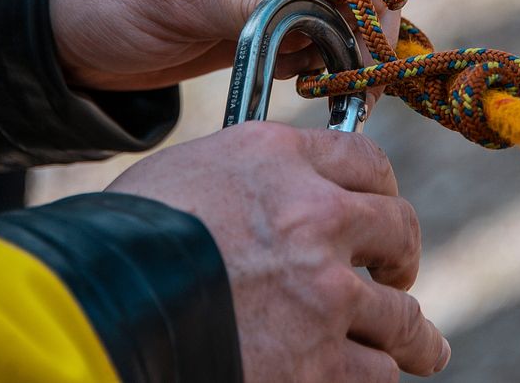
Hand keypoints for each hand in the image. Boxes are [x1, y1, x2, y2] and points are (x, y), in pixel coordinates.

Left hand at [51, 0, 405, 89]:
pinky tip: (289, 75)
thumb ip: (260, 1)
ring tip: (309, 77)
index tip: (371, 35)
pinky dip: (318, 58)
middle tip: (354, 70)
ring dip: (342, 43)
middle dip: (366, 17)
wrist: (60, 27)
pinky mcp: (267, 9)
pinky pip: (320, 32)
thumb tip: (333, 19)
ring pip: (348, 3)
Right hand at [106, 122, 449, 380]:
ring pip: (401, 316)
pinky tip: (364, 375)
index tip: (383, 207)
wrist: (95, 308)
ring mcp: (323, 293)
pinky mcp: (319, 364)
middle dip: (403, 254)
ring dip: (411, 334)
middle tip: (398, 274)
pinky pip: (375, 372)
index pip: (365, 159)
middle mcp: (314, 216)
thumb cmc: (123, 239)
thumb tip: (269, 200)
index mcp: (277, 158)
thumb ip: (247, 182)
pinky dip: (369, 375)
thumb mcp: (187, 177)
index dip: (382, 187)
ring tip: (424, 347)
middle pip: (398, 229)